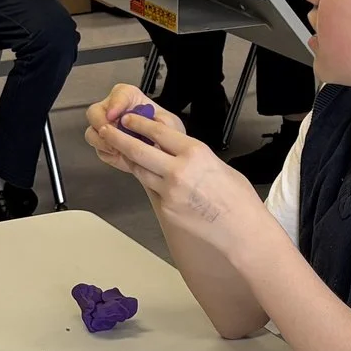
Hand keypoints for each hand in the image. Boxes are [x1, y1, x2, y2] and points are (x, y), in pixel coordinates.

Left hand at [84, 82, 269, 241]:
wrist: (241, 231)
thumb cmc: (238, 201)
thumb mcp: (220, 165)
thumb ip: (196, 157)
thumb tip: (181, 151)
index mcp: (196, 153)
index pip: (159, 132)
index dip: (140, 124)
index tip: (130, 119)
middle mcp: (179, 170)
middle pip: (138, 150)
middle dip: (119, 138)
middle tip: (109, 130)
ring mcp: (170, 191)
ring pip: (140, 171)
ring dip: (131, 161)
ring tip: (124, 152)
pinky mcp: (167, 209)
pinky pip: (151, 191)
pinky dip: (148, 182)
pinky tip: (148, 177)